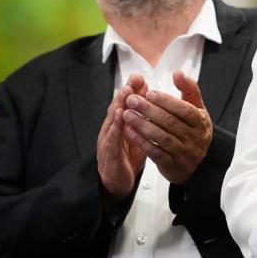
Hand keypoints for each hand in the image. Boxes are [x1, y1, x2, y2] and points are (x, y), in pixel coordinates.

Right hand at [96, 78, 147, 199]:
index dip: (131, 90)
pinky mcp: (109, 156)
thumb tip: (148, 96)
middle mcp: (112, 129)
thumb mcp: (136, 132)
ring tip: (126, 94)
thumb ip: (141, 115)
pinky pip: (112, 142)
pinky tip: (120, 122)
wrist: (117, 180)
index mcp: (120, 123)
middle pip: (118, 108)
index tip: (138, 77)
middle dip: (125, 93)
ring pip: (113, 121)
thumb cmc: (127, 154)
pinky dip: (116, 131)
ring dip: (119, 106)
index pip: (125, 104)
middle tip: (132, 81)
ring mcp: (108, 142)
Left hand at [121, 70, 212, 184]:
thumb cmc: (194, 130)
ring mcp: (184, 153)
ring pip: (162, 137)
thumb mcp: (197, 108)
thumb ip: (189, 89)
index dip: (167, 101)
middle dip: (149, 110)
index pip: (185, 110)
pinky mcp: (171, 165)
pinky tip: (129, 131)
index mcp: (201, 122)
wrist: (197, 162)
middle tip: (131, 100)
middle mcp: (194, 138)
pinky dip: (141, 141)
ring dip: (142, 125)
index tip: (149, 93)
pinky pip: (155, 152)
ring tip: (127, 114)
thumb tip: (178, 72)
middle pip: (171, 123)